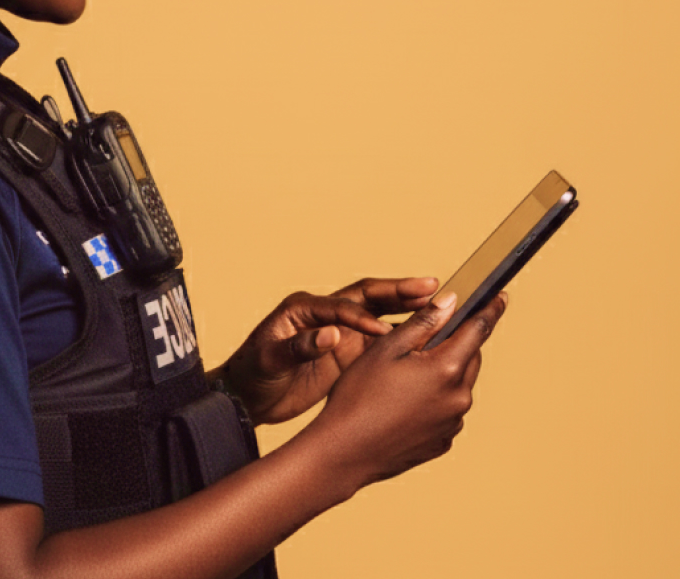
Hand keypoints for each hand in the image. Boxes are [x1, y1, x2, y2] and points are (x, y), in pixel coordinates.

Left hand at [216, 277, 437, 425]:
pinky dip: (402, 335)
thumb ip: (298, 347)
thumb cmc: (252, 373)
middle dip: (397, 292)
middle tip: (430, 286)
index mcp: (304, 308)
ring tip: (437, 303)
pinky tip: (426, 337)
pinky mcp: (348, 351)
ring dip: (405, 308)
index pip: (341, 306)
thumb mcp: (270, 360)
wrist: (247, 397)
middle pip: (367, 296)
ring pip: (379, 313)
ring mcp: (339, 331)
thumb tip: (331, 335)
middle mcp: (325, 314)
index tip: (384, 330)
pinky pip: (380, 338)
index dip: (363, 316)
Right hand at [310, 291, 507, 485]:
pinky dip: (434, 398)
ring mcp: (453, 423)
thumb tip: (451, 301)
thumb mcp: (385, 349)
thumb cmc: (358, 396)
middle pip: (470, 357)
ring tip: (403, 376)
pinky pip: (447, 410)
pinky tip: (402, 402)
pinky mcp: (443, 441)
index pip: (479, 329)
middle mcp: (459, 397)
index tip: (500, 296)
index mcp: (446, 369)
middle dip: (457, 342)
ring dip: (443, 371)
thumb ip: (423, 323)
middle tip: (426, 337)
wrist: (344, 452)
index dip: (490, 308)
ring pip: (458, 384)